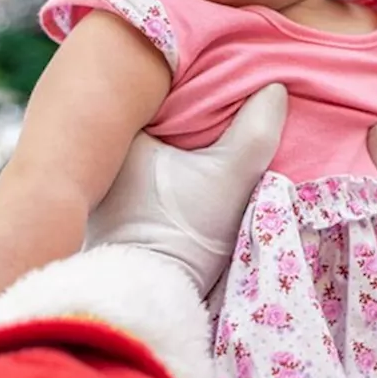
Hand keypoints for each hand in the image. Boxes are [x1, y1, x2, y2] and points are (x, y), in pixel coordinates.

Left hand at [86, 83, 288, 294]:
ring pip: (148, 141)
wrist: (150, 298)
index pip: (158, 90)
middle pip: (152, 113)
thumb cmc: (182, 234)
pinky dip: (165, 163)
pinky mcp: (109, 209)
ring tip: (212, 129)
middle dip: (183, 107)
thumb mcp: (231, 178)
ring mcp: (102, 182)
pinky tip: (190, 167)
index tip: (222, 79)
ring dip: (175, 137)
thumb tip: (275, 90)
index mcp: (120, 134)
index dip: (193, 80)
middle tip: (221, 99)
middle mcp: (102, 153)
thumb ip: (257, 131)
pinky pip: (142, 168)